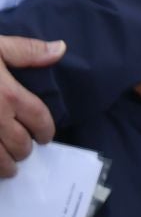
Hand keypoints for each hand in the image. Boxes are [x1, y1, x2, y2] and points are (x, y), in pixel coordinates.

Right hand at [0, 35, 63, 178]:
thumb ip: (27, 51)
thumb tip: (60, 49)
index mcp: (8, 95)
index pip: (38, 119)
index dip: (45, 130)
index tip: (45, 136)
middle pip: (19, 144)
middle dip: (24, 150)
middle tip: (24, 151)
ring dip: (5, 167)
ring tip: (9, 167)